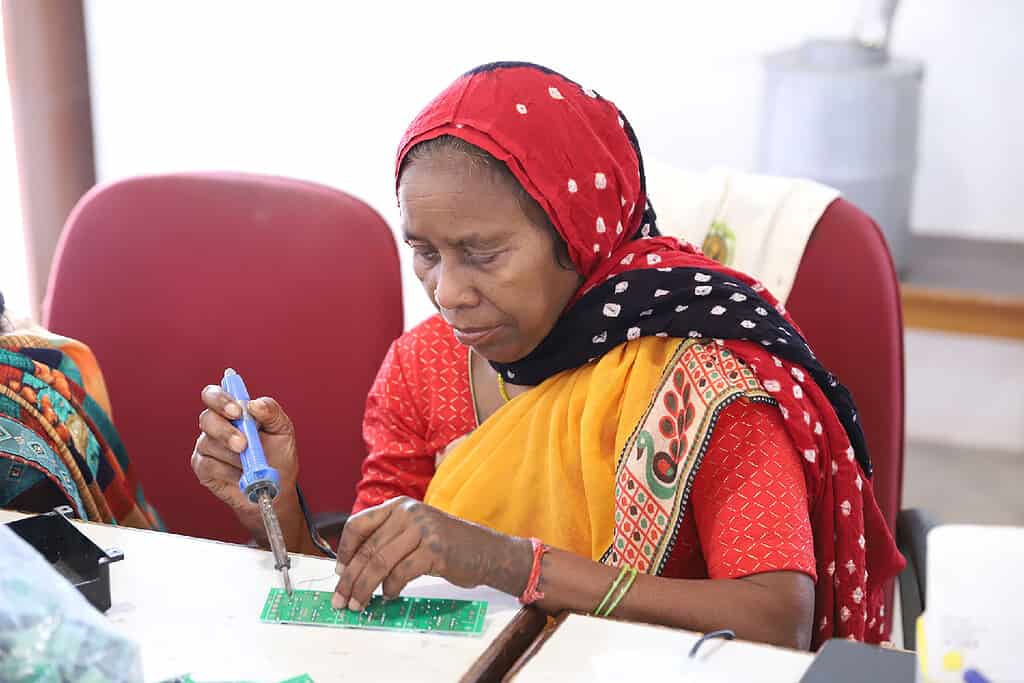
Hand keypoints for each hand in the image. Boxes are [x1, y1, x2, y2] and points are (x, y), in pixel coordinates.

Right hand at [190, 385, 300, 544]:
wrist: (276, 489)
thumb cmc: (278, 455)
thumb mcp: (283, 431)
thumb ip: (271, 412)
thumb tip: (254, 404)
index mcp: (233, 410)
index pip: (214, 395)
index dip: (220, 399)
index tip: (237, 412)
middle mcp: (216, 425)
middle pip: (207, 418)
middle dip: (225, 431)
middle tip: (243, 445)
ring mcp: (207, 446)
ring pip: (208, 444)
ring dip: (233, 456)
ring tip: (251, 464)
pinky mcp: (203, 467)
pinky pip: (208, 465)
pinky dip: (228, 471)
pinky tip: (241, 475)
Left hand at [331, 497, 532, 610]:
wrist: (486, 551)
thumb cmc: (447, 545)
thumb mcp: (414, 533)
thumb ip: (387, 541)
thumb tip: (351, 569)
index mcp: (398, 506)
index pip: (358, 524)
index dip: (344, 551)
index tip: (339, 573)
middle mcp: (408, 513)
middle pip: (367, 549)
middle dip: (350, 579)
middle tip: (340, 600)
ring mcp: (422, 530)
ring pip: (380, 563)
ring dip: (364, 589)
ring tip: (359, 605)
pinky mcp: (434, 550)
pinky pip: (401, 573)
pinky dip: (390, 589)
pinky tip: (390, 596)